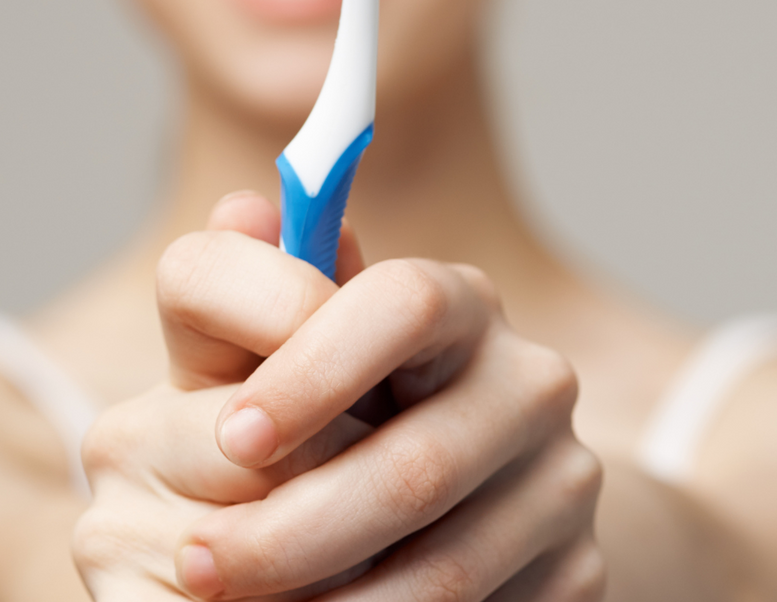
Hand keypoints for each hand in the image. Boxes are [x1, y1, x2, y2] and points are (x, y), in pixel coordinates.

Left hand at [73, 191, 604, 599]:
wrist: (444, 503)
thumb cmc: (320, 407)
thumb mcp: (269, 346)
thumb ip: (246, 284)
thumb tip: (243, 211)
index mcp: (458, 303)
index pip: (404, 305)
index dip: (313, 369)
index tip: (229, 436)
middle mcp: (532, 384)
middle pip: (417, 466)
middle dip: (288, 528)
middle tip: (195, 562)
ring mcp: (565, 484)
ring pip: (442, 568)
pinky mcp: (580, 575)